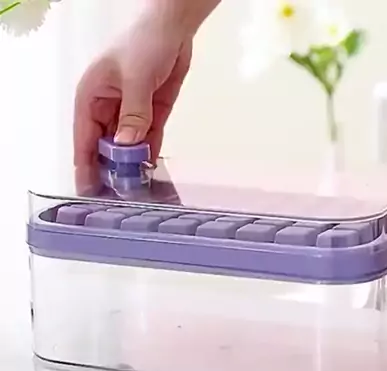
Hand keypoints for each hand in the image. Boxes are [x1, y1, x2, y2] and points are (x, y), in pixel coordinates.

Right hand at [73, 6, 191, 194]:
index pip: (85, 138)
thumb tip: (126, 146)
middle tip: (116, 196)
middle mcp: (108, 109)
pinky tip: (149, 171)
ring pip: (126, 147)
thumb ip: (133, 114)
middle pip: (104, 147)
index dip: (86, 165)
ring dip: (130, 166)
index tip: (88, 190)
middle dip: (109, 170)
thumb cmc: (145, 44)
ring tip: (134, 190)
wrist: (174, 30)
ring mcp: (130, 113)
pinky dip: (148, 154)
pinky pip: (147, 140)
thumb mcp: (135, 78)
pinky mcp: (150, 115)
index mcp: (91, 98)